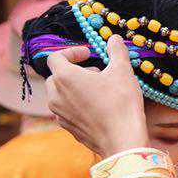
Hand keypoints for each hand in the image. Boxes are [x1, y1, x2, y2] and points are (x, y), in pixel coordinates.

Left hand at [46, 35, 148, 157]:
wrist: (122, 139)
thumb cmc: (121, 103)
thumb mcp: (122, 71)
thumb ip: (116, 51)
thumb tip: (113, 38)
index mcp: (64, 77)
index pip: (55, 57)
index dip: (71, 52)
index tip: (89, 54)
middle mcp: (55, 95)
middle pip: (56, 76)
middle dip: (74, 71)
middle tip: (96, 73)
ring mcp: (59, 114)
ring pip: (59, 94)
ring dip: (74, 88)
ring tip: (97, 91)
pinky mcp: (67, 128)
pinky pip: (66, 111)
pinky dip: (77, 105)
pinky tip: (97, 108)